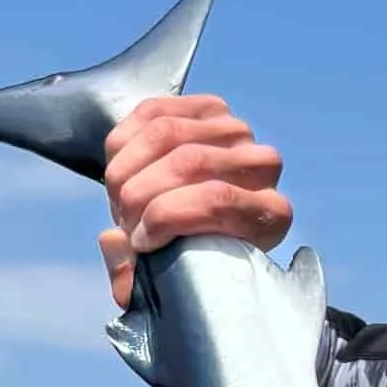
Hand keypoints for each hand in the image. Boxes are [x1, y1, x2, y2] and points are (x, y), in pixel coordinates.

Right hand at [99, 94, 291, 306]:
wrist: (197, 219)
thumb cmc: (187, 256)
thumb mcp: (171, 279)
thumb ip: (136, 277)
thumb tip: (115, 240)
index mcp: (271, 214)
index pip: (218, 199)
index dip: (165, 216)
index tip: (138, 242)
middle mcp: (263, 164)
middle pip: (189, 162)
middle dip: (139, 193)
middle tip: (123, 220)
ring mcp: (236, 130)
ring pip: (167, 132)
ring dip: (127, 169)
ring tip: (118, 198)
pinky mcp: (206, 106)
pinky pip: (152, 112)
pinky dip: (124, 142)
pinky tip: (118, 169)